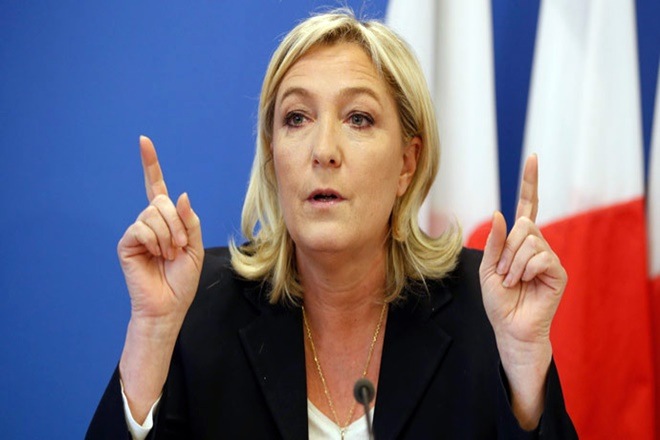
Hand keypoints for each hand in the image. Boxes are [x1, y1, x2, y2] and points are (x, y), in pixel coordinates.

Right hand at [117, 136, 203, 324]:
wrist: (169, 305)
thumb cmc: (182, 279)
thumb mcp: (195, 247)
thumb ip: (190, 220)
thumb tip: (180, 195)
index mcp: (168, 220)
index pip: (157, 187)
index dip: (150, 164)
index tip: (143, 141)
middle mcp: (150, 222)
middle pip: (161, 201)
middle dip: (177, 223)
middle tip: (180, 246)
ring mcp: (137, 232)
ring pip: (153, 214)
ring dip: (168, 235)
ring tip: (168, 254)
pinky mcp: (127, 243)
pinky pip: (141, 228)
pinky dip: (154, 241)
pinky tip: (156, 255)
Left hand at [479, 155, 565, 427]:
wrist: (509, 327)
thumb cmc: (498, 300)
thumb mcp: (487, 268)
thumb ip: (494, 242)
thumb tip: (501, 213)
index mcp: (518, 240)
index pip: (526, 205)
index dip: (529, 182)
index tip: (532, 157)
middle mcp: (537, 243)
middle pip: (524, 224)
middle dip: (506, 250)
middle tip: (504, 273)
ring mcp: (549, 256)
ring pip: (530, 241)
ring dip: (513, 264)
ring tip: (513, 281)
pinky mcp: (558, 271)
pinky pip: (540, 256)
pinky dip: (524, 271)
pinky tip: (524, 284)